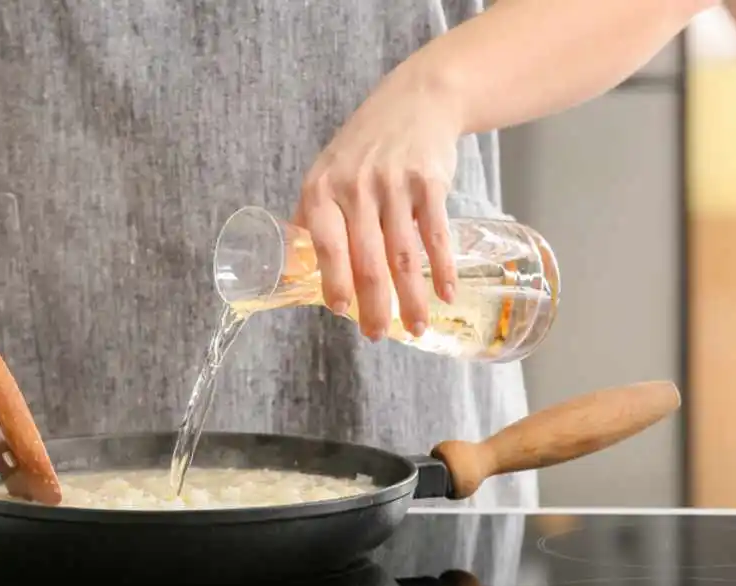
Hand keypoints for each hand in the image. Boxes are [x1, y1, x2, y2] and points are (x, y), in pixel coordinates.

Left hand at [296, 63, 463, 340]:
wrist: (417, 100)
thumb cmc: (365, 146)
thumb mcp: (326, 172)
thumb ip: (311, 218)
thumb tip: (290, 270)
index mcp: (322, 190)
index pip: (327, 247)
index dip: (335, 284)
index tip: (342, 312)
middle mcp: (356, 188)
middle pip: (367, 261)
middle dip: (374, 306)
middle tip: (376, 336)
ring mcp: (395, 185)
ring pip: (403, 256)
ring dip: (412, 299)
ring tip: (415, 328)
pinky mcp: (430, 183)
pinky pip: (436, 235)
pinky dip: (442, 269)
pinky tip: (446, 294)